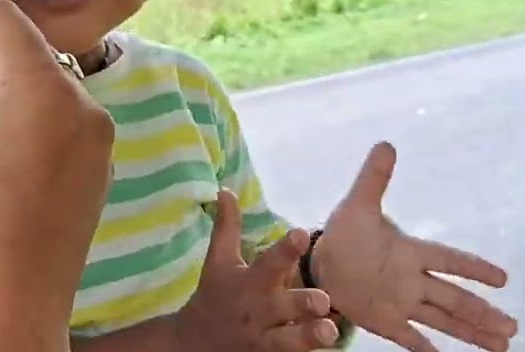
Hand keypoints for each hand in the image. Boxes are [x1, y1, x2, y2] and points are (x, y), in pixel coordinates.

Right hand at [175, 189, 338, 351]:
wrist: (194, 344)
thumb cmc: (214, 293)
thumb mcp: (218, 260)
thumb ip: (227, 227)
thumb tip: (226, 189)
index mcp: (249, 282)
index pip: (268, 262)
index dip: (285, 248)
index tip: (301, 234)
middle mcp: (259, 309)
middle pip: (283, 306)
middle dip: (303, 303)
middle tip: (323, 299)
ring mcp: (265, 338)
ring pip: (291, 339)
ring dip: (310, 335)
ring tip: (330, 330)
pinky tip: (328, 350)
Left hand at [310, 142, 517, 351]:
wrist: (317, 263)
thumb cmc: (343, 234)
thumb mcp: (357, 205)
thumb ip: (373, 178)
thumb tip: (385, 144)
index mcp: (410, 252)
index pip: (448, 259)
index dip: (474, 268)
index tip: (503, 279)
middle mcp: (412, 280)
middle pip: (454, 298)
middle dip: (483, 312)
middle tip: (512, 326)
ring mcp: (402, 303)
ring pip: (443, 320)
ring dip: (470, 332)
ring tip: (501, 346)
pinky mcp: (386, 321)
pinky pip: (411, 339)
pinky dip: (428, 351)